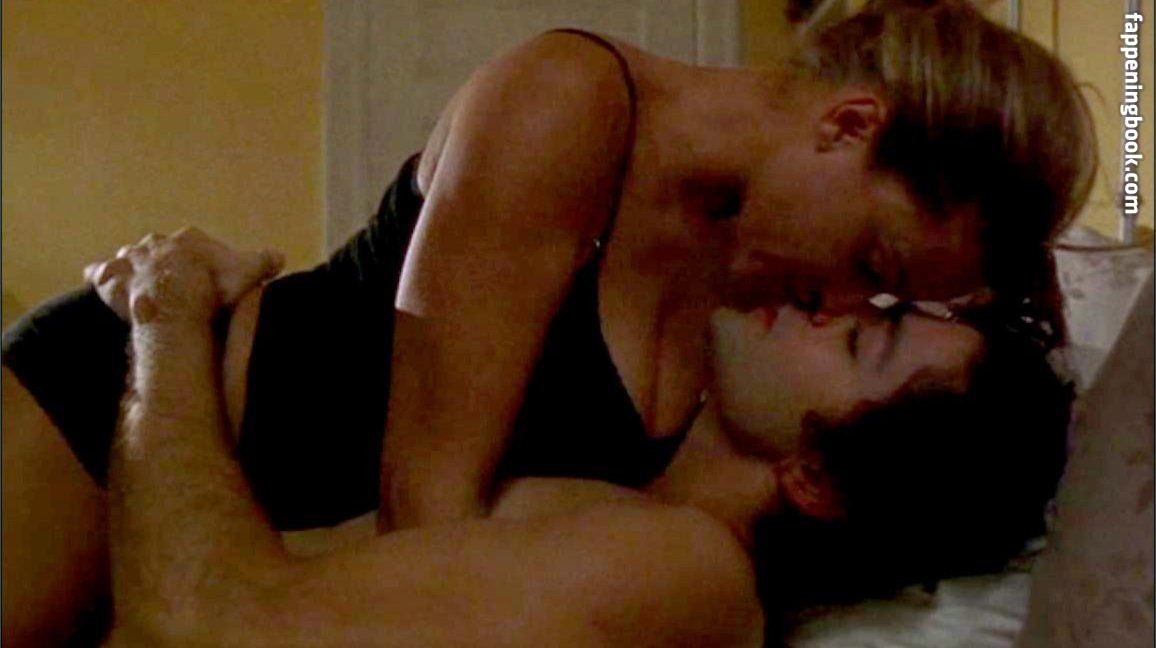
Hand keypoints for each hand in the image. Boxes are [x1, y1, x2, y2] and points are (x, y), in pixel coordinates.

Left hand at [84, 227, 283, 323]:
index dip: (200, 260)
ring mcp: (133, 260)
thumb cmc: (214, 287)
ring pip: (129, 258)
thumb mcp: (250, 271)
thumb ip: (265, 261)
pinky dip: (99, 277)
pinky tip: (95, 278)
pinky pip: (102, 275)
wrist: (178, 303)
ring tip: (137, 278)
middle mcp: (158, 243)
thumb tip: (280, 256)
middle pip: (160, 248)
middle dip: (163, 260)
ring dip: (132, 266)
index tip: (204, 275)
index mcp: (190, 239)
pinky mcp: (113, 279)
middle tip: (170, 280)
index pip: (194, 244)